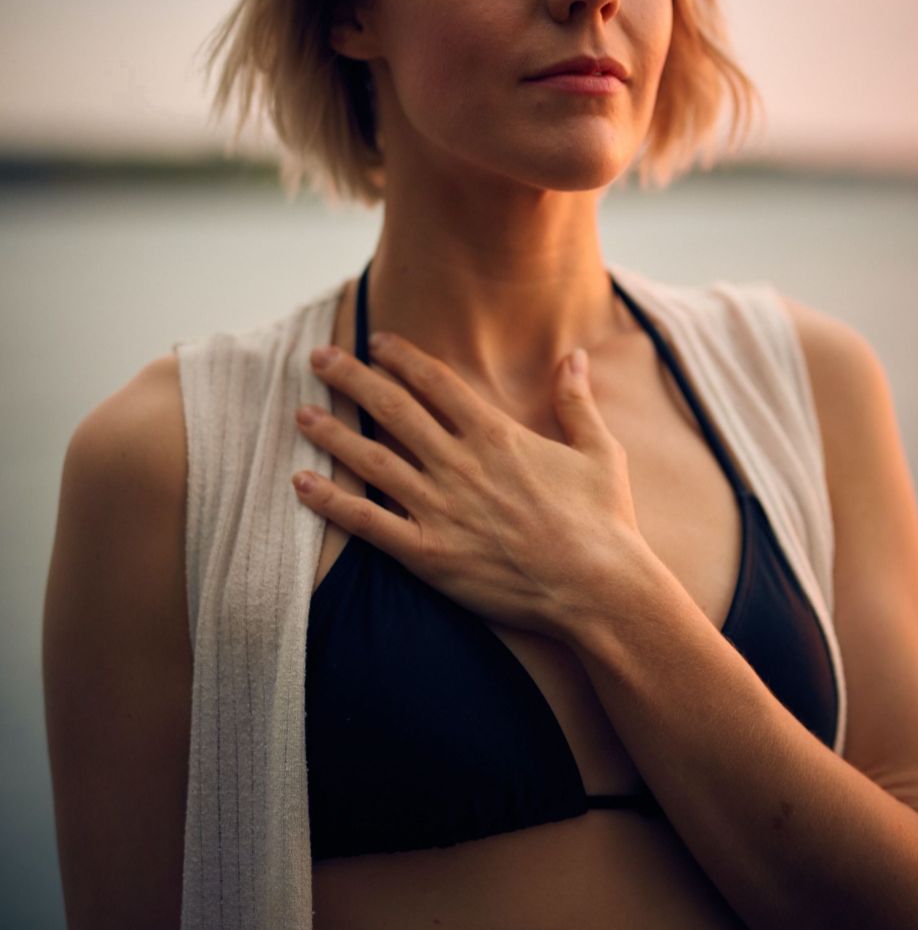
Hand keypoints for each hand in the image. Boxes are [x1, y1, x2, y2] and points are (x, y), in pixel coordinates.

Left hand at [292, 332, 647, 637]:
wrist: (599, 588)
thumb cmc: (604, 521)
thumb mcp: (599, 451)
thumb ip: (576, 400)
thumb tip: (575, 355)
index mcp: (496, 435)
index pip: (435, 382)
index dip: (401, 357)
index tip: (375, 341)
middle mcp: (460, 464)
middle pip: (393, 408)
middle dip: (352, 378)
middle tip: (319, 358)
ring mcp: (440, 508)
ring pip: (372, 460)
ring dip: (332, 433)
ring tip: (301, 413)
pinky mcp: (428, 554)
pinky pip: (367, 523)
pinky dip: (331, 502)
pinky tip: (300, 483)